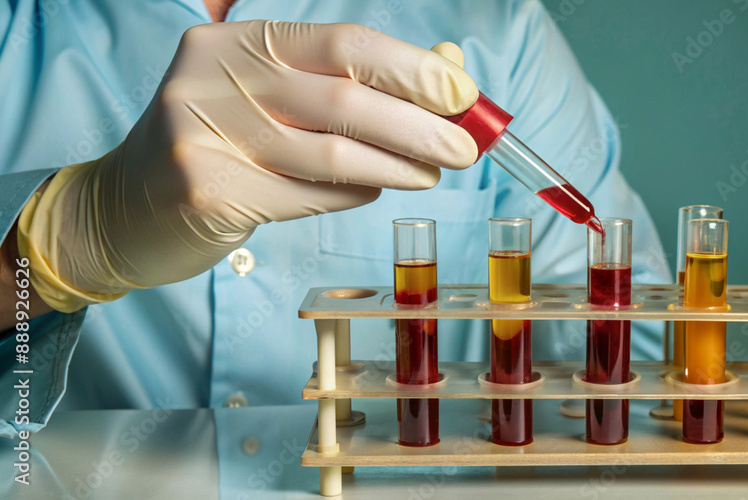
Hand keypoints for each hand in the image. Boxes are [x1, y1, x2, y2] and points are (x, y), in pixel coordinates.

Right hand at [17, 21, 477, 311]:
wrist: (125, 208)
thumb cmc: (221, 145)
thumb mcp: (275, 97)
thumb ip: (351, 82)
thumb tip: (446, 72)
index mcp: (237, 41)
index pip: (344, 43)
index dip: (412, 69)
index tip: (462, 95)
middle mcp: (215, 76)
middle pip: (345, 100)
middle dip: (419, 126)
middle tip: (465, 149)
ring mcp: (205, 134)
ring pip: (334, 154)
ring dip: (398, 168)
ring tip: (430, 174)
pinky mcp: (207, 191)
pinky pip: (311, 196)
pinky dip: (356, 195)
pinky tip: (374, 190)